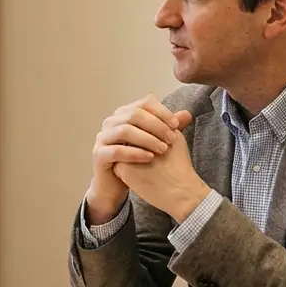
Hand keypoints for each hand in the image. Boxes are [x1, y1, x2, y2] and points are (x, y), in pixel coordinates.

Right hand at [85, 95, 191, 223]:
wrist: (116, 184)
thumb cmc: (135, 160)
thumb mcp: (154, 142)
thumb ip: (167, 128)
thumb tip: (187, 114)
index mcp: (124, 114)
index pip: (144, 103)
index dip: (162, 112)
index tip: (177, 125)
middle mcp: (111, 122)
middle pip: (135, 114)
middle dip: (156, 125)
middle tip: (172, 138)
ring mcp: (102, 138)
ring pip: (125, 130)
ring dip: (147, 139)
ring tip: (163, 149)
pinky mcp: (99, 155)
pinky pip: (117, 150)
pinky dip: (135, 153)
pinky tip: (150, 158)